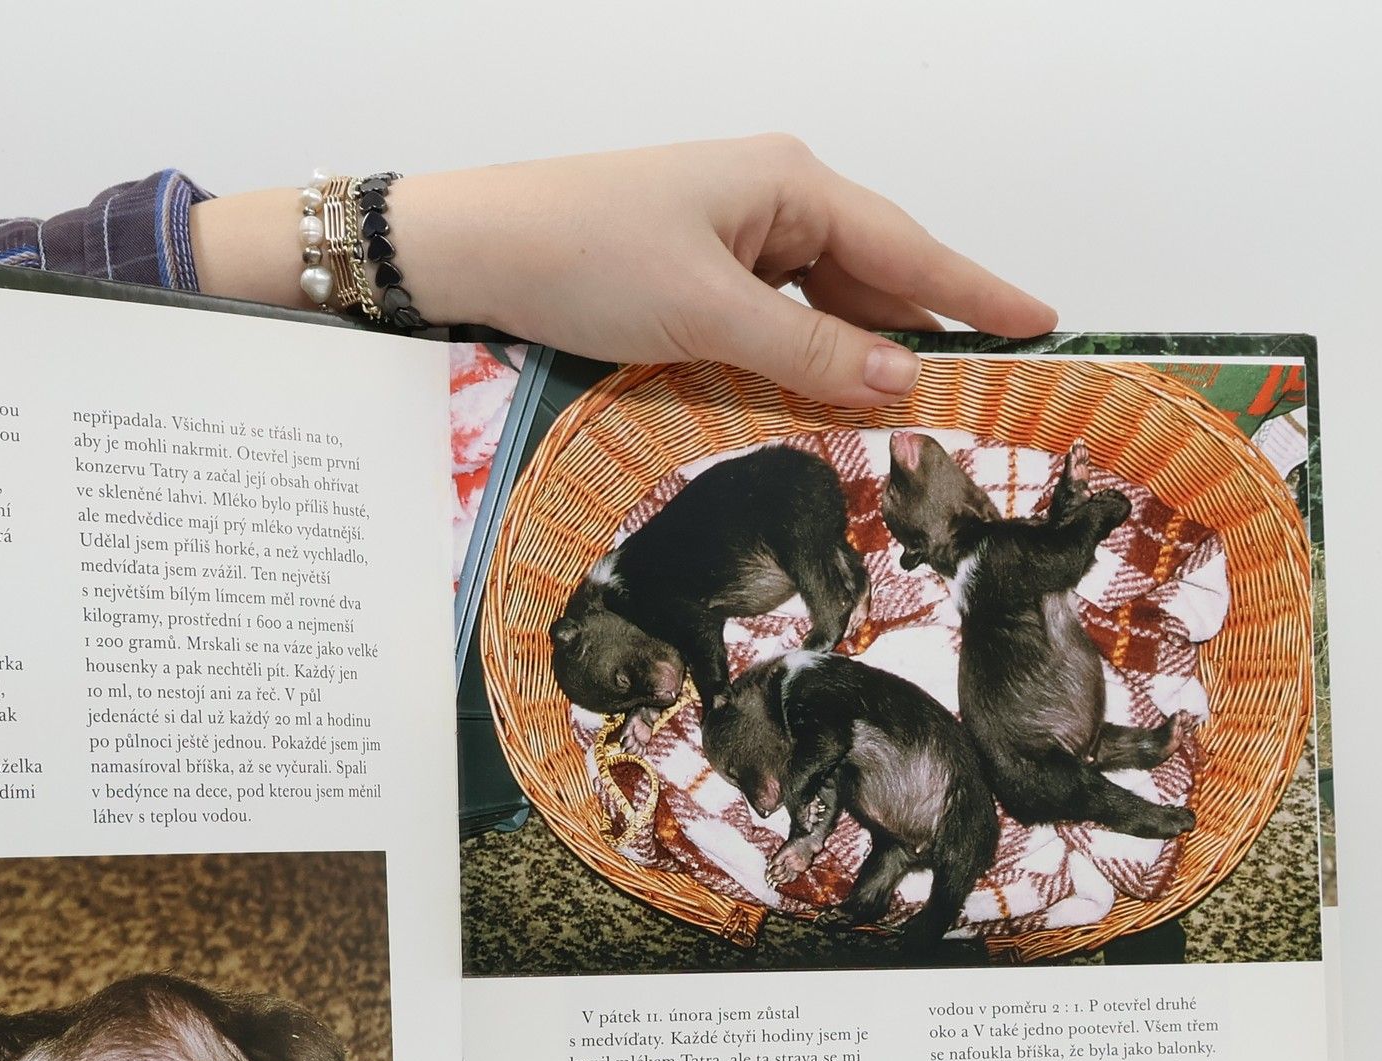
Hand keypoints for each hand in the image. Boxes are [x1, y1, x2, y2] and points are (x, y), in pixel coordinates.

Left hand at [192, 137, 1055, 407]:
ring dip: (856, 356)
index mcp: (789, 184)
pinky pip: (775, 318)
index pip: (908, 247)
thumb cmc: (586, 257)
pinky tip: (818, 400)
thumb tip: (898, 381)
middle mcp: (772, 198)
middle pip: (873, 274)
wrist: (476, 247)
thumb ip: (806, 350)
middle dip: (922, 333)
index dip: (976, 292)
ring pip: (823, 303)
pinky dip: (802, 359)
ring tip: (908, 417)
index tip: (1044, 324)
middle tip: (985, 396)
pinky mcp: (695, 272)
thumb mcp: (705, 311)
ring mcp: (732, 234)